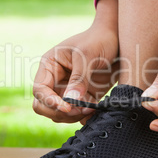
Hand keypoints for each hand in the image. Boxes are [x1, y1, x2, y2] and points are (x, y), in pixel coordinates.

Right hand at [32, 0, 118, 122]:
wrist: (118, 40)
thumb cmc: (99, 40)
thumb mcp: (88, 55)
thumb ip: (79, 78)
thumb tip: (70, 101)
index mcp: (50, 66)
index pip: (39, 90)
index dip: (49, 102)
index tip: (67, 107)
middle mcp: (55, 80)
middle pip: (44, 106)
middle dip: (59, 112)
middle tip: (80, 110)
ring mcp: (68, 90)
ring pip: (59, 114)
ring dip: (73, 117)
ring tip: (92, 108)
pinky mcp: (82, 97)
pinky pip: (77, 115)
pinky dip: (84, 118)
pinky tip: (95, 111)